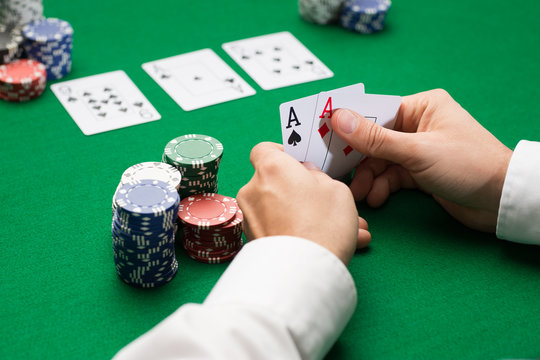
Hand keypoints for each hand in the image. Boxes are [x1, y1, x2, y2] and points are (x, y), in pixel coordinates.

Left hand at [237, 142, 369, 264]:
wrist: (302, 272)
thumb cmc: (322, 224)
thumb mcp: (337, 189)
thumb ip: (319, 176)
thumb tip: (308, 176)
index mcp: (272, 168)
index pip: (264, 149)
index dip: (282, 153)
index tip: (300, 164)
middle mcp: (253, 189)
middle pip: (275, 182)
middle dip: (302, 191)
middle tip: (329, 204)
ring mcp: (249, 217)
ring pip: (281, 209)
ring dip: (305, 216)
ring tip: (341, 231)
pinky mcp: (251, 240)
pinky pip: (277, 228)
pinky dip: (296, 232)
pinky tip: (325, 244)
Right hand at [331, 89, 512, 232]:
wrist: (500, 202)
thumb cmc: (467, 164)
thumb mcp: (417, 151)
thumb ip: (375, 138)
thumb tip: (338, 118)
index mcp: (421, 107)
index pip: (376, 112)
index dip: (350, 125)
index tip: (325, 137)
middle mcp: (417, 125)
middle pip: (374, 140)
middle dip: (359, 160)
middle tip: (339, 174)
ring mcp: (417, 150)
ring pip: (380, 161)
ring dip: (369, 178)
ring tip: (362, 195)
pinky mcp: (419, 173)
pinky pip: (391, 176)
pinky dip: (382, 187)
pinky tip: (378, 198)